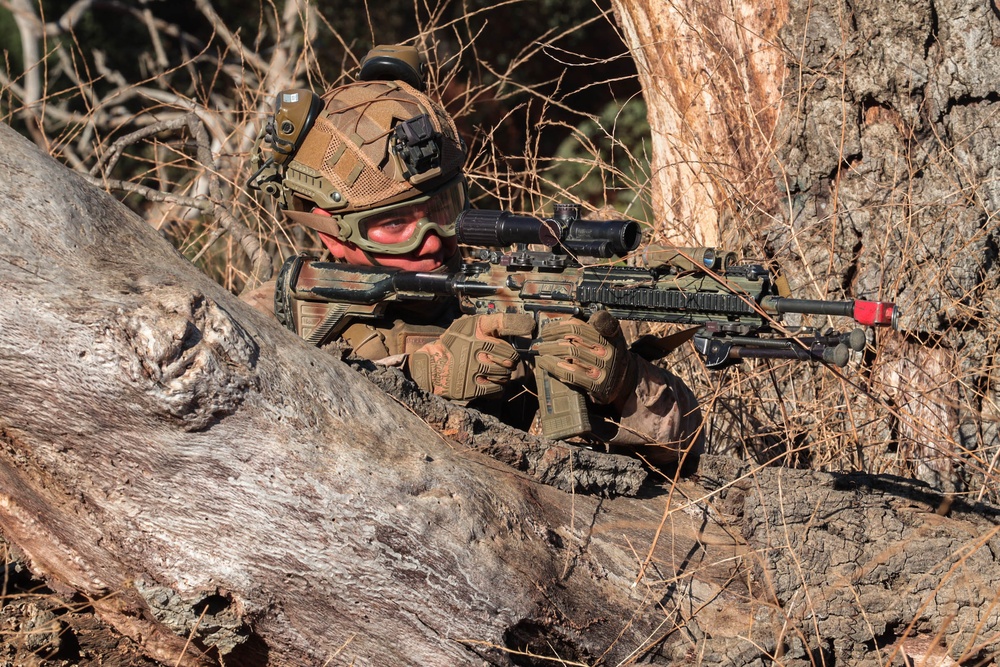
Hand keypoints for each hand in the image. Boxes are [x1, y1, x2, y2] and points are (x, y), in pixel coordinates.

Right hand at [409, 313, 534, 399]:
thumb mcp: (470, 325)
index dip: (517, 334)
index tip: (524, 334)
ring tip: (494, 371)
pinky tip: (490, 380)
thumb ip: (495, 322)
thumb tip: (526, 324)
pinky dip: (498, 386)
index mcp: (476, 331)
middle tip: (503, 362)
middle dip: (509, 361)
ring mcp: (474, 369)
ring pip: (505, 374)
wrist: (433, 366)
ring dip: (503, 374)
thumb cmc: (455, 344)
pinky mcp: (471, 388)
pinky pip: (497, 389)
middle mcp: (476, 349)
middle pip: (510, 358)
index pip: (504, 328)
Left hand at [532, 311, 634, 404]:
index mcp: (609, 335)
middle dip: (552, 338)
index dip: (561, 326)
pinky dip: (556, 368)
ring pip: (570, 354)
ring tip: (541, 351)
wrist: (624, 381)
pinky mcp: (597, 385)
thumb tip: (561, 323)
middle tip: (541, 340)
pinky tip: (547, 364)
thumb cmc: (609, 354)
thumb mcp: (610, 336)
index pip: (582, 325)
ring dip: (550, 352)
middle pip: (572, 338)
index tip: (548, 329)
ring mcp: (603, 368)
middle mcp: (607, 350)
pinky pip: (571, 374)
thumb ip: (592, 327)